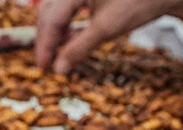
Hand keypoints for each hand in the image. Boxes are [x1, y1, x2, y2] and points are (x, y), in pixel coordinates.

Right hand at [35, 0, 182, 74]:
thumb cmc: (139, 3)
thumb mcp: (107, 28)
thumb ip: (79, 48)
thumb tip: (58, 70)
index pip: (51, 18)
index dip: (45, 45)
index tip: (43, 68)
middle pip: (47, 11)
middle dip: (46, 37)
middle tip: (46, 63)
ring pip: (55, 8)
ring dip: (54, 30)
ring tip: (57, 51)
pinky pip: (66, 5)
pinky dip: (65, 22)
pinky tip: (69, 36)